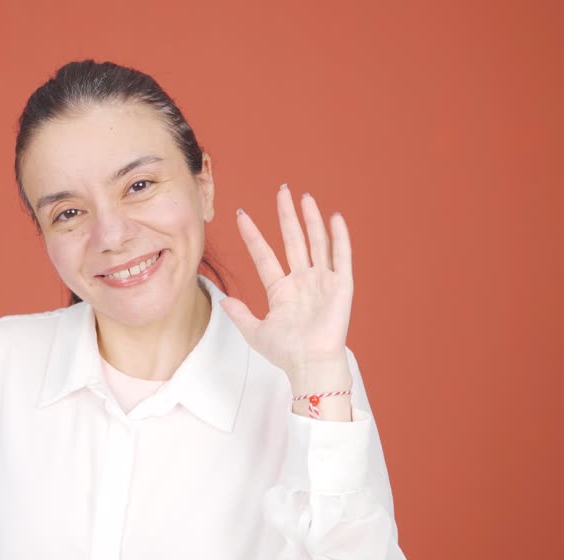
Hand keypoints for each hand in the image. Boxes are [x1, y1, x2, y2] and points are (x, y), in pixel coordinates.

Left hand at [219, 184, 353, 384]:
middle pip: (293, 240)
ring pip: (316, 242)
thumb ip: (240, 314)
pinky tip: (334, 218)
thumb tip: (223, 301)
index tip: (242, 216)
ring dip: (311, 220)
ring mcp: (322, 281)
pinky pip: (341, 257)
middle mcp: (302, 281)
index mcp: (281, 290)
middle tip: (282, 190)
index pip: (264, 255)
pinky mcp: (341, 286)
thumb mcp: (255, 332)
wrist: (310, 365)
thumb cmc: (286, 353)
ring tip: (304, 197)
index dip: (253, 236)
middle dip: (287, 216)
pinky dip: (339, 238)